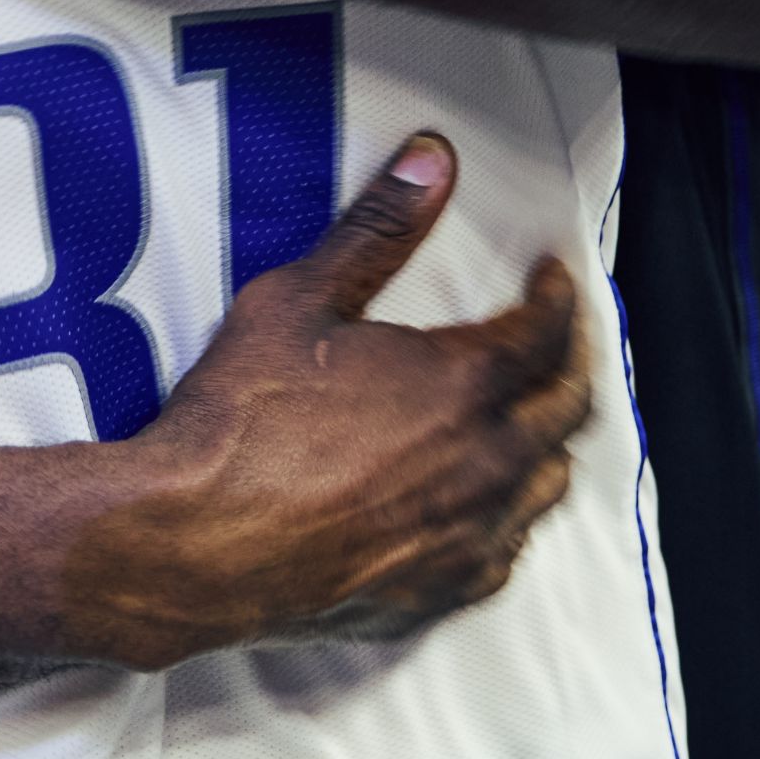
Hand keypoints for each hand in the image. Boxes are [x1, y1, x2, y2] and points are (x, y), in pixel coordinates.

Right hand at [65, 136, 591, 671]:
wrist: (191, 545)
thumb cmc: (239, 425)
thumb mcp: (299, 300)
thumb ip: (376, 229)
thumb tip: (430, 164)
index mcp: (464, 385)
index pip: (546, 332)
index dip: (555, 298)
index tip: (548, 282)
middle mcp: (484, 465)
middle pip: (566, 409)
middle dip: (567, 364)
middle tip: (553, 341)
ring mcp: (465, 537)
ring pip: (546, 485)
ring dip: (546, 444)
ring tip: (530, 418)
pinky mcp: (435, 594)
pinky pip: (505, 555)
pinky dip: (508, 520)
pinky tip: (485, 507)